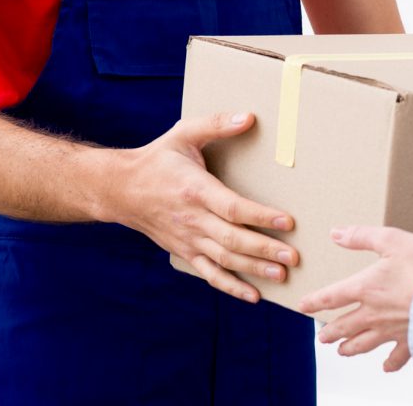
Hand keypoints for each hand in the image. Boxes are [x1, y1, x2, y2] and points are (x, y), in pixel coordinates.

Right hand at [104, 111, 297, 302]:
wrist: (120, 189)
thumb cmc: (158, 159)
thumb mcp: (183, 133)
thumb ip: (216, 124)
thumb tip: (248, 117)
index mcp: (195, 190)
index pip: (232, 208)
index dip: (260, 217)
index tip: (287, 222)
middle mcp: (192, 219)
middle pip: (232, 239)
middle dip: (265, 250)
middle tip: (293, 256)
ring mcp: (188, 239)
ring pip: (224, 260)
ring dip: (254, 270)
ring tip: (282, 275)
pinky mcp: (185, 252)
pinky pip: (209, 273)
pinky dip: (231, 287)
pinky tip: (253, 296)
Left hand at [297, 225, 412, 371]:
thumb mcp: (392, 240)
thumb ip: (363, 237)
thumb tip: (337, 233)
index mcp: (365, 288)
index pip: (332, 297)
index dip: (315, 301)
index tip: (303, 306)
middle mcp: (373, 314)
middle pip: (344, 326)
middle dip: (330, 332)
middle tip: (321, 337)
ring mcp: (391, 330)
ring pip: (363, 344)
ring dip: (349, 348)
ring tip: (341, 351)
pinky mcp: (410, 341)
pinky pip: (396, 357)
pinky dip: (389, 364)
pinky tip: (385, 367)